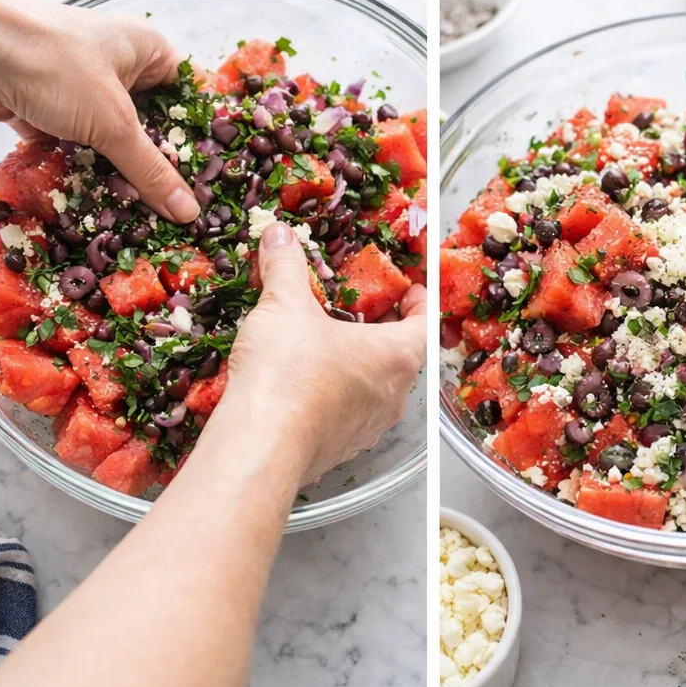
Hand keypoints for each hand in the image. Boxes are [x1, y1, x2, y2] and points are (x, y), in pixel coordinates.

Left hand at [0, 0, 198, 222]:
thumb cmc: (55, 63)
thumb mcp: (113, 122)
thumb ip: (150, 170)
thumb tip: (187, 210)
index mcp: (149, 50)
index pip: (189, 96)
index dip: (200, 137)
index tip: (212, 181)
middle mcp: (118, 65)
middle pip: (148, 123)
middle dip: (153, 164)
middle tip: (173, 210)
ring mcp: (80, 86)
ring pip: (107, 139)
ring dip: (112, 172)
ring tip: (133, 217)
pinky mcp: (46, 107)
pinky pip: (72, 146)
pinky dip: (76, 169)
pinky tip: (88, 203)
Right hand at [218, 222, 425, 485]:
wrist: (258, 448)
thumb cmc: (287, 376)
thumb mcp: (284, 304)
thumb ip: (286, 265)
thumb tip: (280, 236)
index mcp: (397, 356)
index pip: (427, 322)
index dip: (420, 299)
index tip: (409, 286)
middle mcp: (392, 396)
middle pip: (402, 353)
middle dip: (383, 326)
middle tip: (361, 304)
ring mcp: (366, 428)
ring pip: (375, 386)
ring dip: (358, 360)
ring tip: (329, 336)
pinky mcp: (337, 449)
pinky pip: (347, 412)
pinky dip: (335, 390)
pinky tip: (305, 376)